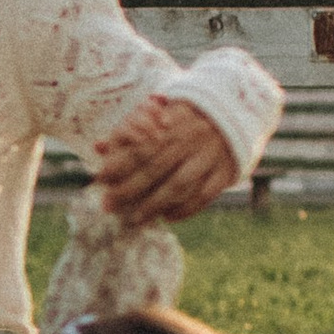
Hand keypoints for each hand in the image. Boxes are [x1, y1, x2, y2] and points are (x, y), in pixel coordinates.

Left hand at [93, 94, 235, 227]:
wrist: (235, 114)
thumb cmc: (187, 119)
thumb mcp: (162, 115)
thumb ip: (130, 131)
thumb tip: (98, 146)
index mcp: (173, 123)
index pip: (142, 145)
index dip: (120, 162)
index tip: (101, 177)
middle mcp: (191, 140)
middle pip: (156, 168)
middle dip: (129, 189)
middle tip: (108, 205)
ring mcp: (209, 157)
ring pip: (179, 185)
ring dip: (154, 205)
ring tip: (134, 219)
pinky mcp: (225, 172)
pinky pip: (203, 196)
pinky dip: (185, 210)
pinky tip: (167, 217)